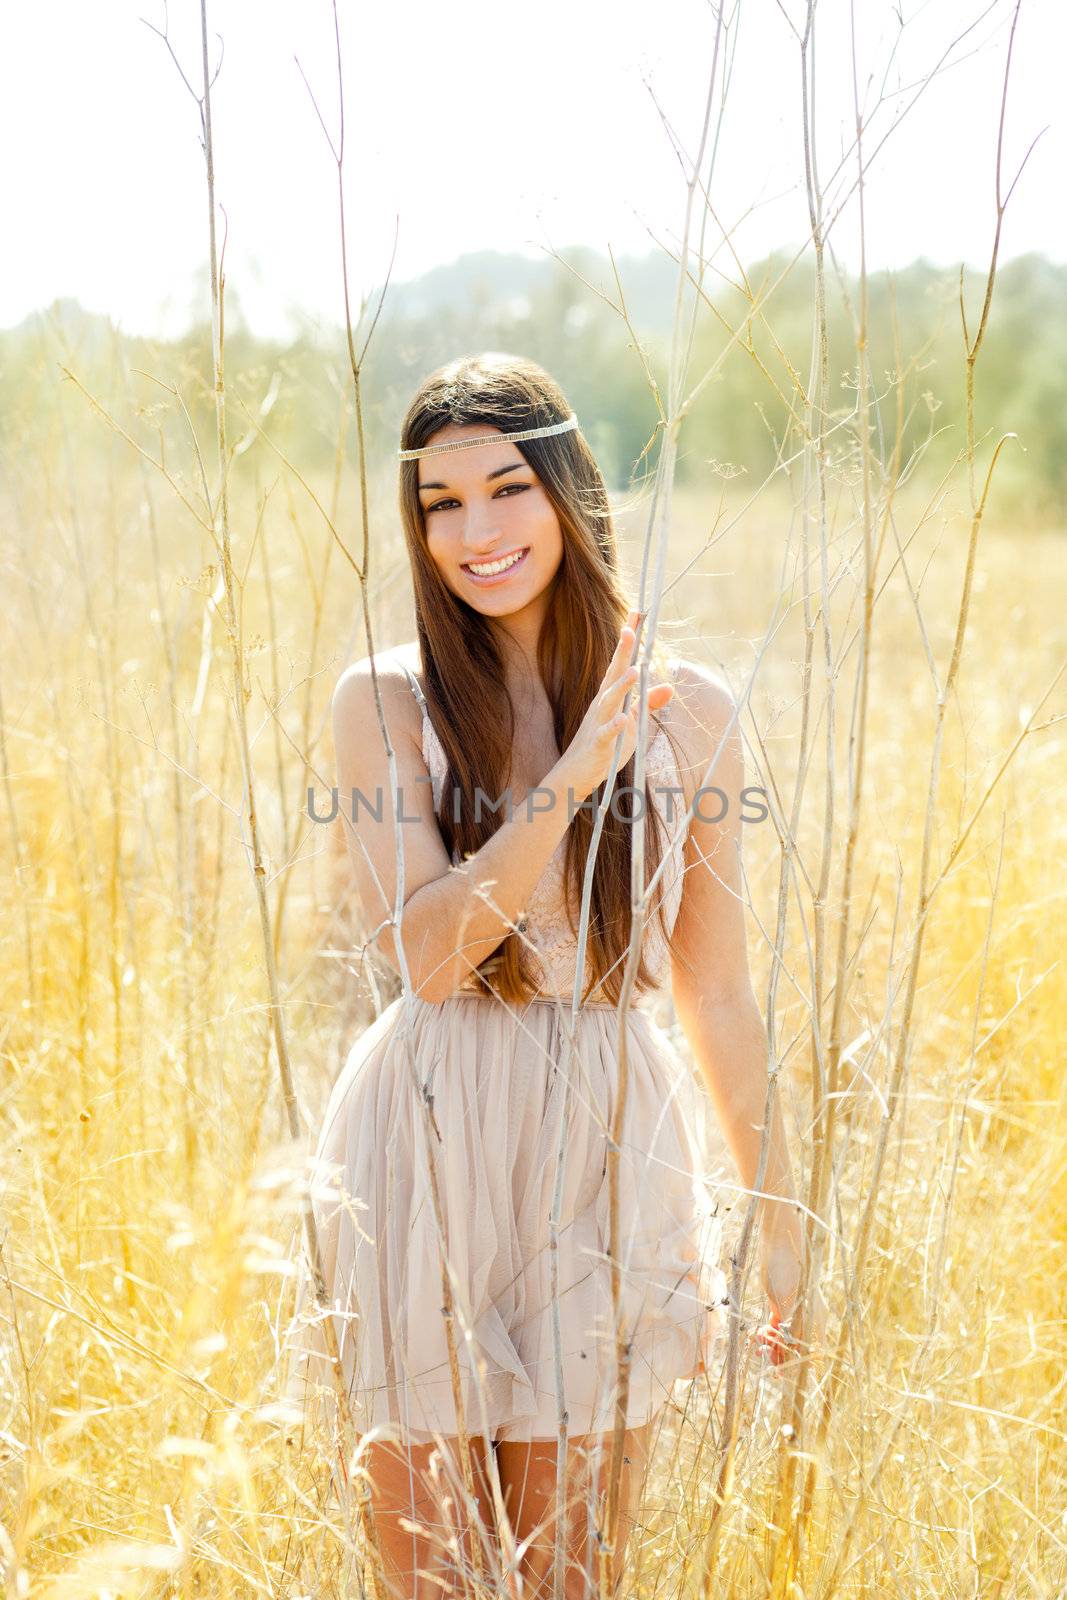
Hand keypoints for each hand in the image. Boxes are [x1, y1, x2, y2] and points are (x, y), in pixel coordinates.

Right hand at [560, 609, 674, 802]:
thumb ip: (647, 705)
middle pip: (613, 673)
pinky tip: (623, 720)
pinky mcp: (597, 746)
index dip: (629, 640)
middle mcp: (602, 705)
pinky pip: (606, 735)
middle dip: (622, 651)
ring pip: (609, 701)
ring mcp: (598, 724)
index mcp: (610, 697)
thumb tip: (669, 687)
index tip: (637, 614)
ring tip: (632, 670)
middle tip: (630, 628)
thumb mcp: (630, 723)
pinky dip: (614, 727)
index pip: (621, 662)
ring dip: (620, 686)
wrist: (574, 774)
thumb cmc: (603, 746)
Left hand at [755, 1226, 827, 1367]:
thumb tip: (794, 1353)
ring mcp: (796, 1310)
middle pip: (797, 1348)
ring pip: (785, 1339)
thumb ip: (791, 1327)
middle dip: (779, 1356)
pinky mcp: (783, 1302)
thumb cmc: (786, 1269)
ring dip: (771, 1346)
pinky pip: (778, 1327)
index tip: (778, 1372)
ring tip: (756, 1346)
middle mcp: (809, 1318)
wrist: (779, 1241)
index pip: (810, 1355)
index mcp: (816, 1320)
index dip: (795, 1366)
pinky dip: (768, 1334)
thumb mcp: (786, 1301)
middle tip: (761, 1356)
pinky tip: (757, 1336)